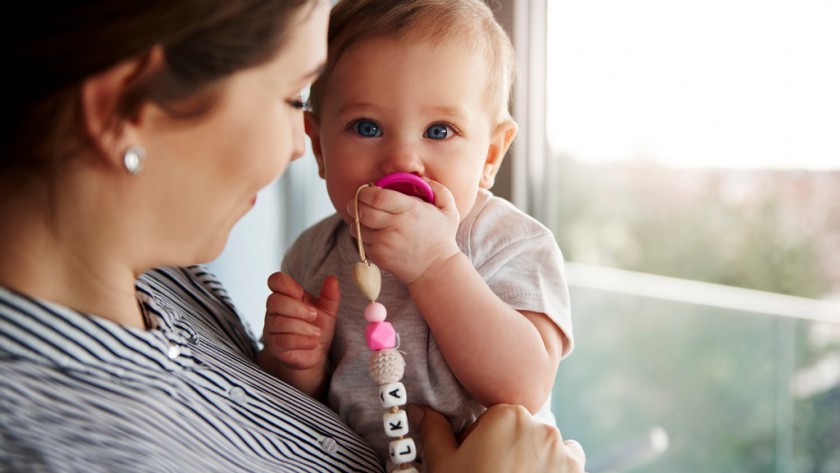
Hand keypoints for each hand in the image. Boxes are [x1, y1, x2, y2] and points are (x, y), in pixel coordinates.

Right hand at [262, 272, 338, 379]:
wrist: (315, 353)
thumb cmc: (316, 326)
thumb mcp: (328, 310)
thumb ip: (330, 295)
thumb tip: (332, 279)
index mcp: (286, 295)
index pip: (275, 281)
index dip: (287, 284)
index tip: (300, 293)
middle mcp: (274, 311)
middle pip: (274, 301)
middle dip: (297, 308)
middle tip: (314, 315)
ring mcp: (272, 328)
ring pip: (279, 322)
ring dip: (302, 327)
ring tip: (316, 332)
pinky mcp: (275, 346)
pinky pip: (283, 341)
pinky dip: (301, 341)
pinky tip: (313, 342)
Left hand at [349, 180, 459, 283]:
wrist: (436, 269)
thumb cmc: (441, 237)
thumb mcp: (449, 210)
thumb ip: (437, 189)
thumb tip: (421, 178)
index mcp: (410, 210)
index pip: (377, 197)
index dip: (366, 192)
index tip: (366, 190)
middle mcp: (395, 226)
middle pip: (361, 211)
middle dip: (356, 203)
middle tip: (359, 201)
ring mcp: (384, 243)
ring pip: (357, 227)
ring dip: (357, 220)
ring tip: (367, 218)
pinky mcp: (379, 256)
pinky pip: (360, 242)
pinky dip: (363, 236)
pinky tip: (373, 233)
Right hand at [415, 404, 585, 472]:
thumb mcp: (444, 463)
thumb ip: (434, 429)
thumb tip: (419, 409)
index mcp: (506, 414)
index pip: (493, 417)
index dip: (481, 439)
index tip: (475, 460)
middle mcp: (539, 425)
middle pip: (519, 429)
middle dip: (507, 446)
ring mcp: (562, 449)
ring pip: (544, 444)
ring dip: (532, 456)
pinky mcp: (576, 469)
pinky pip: (568, 459)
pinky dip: (556, 468)